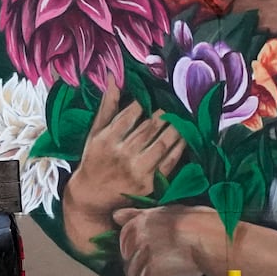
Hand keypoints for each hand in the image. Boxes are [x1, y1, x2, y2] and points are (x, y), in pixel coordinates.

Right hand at [64, 84, 186, 219]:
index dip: (141, 105)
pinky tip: (183, 138)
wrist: (93, 197)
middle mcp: (121, 155)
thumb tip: (114, 78)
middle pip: (148, 129)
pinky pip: (169, 162)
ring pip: (162, 143)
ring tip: (179, 120)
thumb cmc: (94, 159)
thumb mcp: (95, 133)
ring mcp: (136, 170)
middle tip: (170, 108)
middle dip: (162, 115)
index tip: (147, 100)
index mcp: (106, 140)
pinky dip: (179, 148)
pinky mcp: (149, 183)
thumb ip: (107, 106)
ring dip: (175, 128)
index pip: (129, 116)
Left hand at [113, 205, 217, 275]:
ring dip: (137, 275)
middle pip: (127, 253)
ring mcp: (144, 254)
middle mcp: (139, 236)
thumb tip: (116, 215)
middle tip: (143, 264)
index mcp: (142, 220)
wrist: (207, 237)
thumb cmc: (197, 221)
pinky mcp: (153, 271)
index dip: (128, 243)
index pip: (125, 234)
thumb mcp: (169, 210)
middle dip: (132, 259)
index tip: (132, 248)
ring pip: (132, 269)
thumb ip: (141, 214)